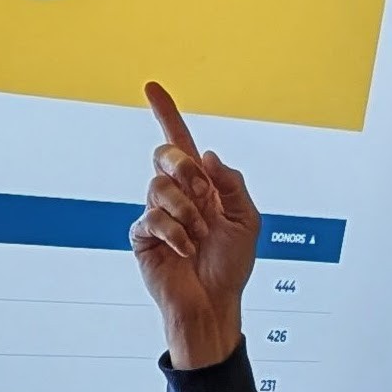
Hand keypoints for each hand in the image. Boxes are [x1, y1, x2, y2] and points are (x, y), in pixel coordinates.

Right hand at [130, 82, 258, 368]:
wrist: (215, 303)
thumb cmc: (230, 266)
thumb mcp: (247, 220)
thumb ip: (231, 183)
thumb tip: (205, 156)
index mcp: (201, 186)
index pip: (181, 142)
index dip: (167, 114)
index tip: (153, 88)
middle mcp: (177, 195)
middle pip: (167, 154)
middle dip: (187, 171)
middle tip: (204, 197)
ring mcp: (158, 215)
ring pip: (159, 186)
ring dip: (187, 213)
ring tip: (199, 236)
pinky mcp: (144, 237)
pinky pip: (152, 219)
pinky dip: (176, 235)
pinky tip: (186, 250)